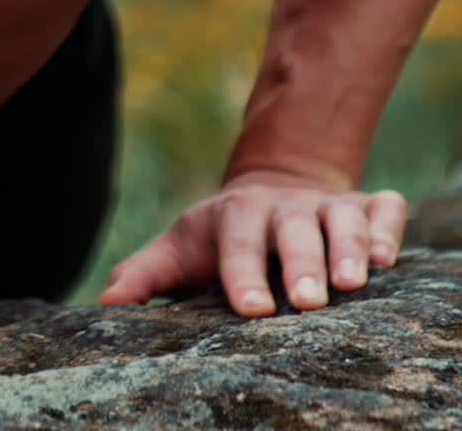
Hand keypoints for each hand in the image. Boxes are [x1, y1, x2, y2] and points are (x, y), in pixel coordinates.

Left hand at [99, 171, 406, 316]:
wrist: (269, 186)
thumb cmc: (220, 237)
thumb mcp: (180, 249)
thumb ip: (144, 274)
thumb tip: (107, 303)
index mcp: (235, 215)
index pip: (235, 241)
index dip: (242, 273)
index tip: (250, 308)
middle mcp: (282, 207)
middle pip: (291, 229)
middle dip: (300, 262)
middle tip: (308, 301)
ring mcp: (324, 205)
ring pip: (340, 219)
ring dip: (347, 247)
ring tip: (351, 282)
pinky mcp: (363, 206)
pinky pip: (382, 208)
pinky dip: (387, 225)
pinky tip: (386, 254)